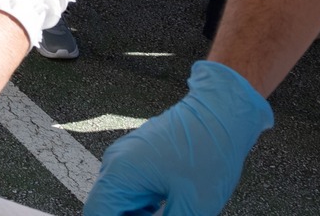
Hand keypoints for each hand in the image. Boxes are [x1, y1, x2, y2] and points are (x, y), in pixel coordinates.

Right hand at [84, 60, 271, 215]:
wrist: (222, 113)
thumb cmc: (210, 151)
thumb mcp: (194, 206)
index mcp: (120, 174)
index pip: (97, 214)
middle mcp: (116, 164)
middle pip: (109, 209)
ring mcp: (127, 160)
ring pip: (123, 203)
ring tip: (172, 213)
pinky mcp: (140, 160)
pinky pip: (134, 192)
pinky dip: (147, 209)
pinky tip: (170, 209)